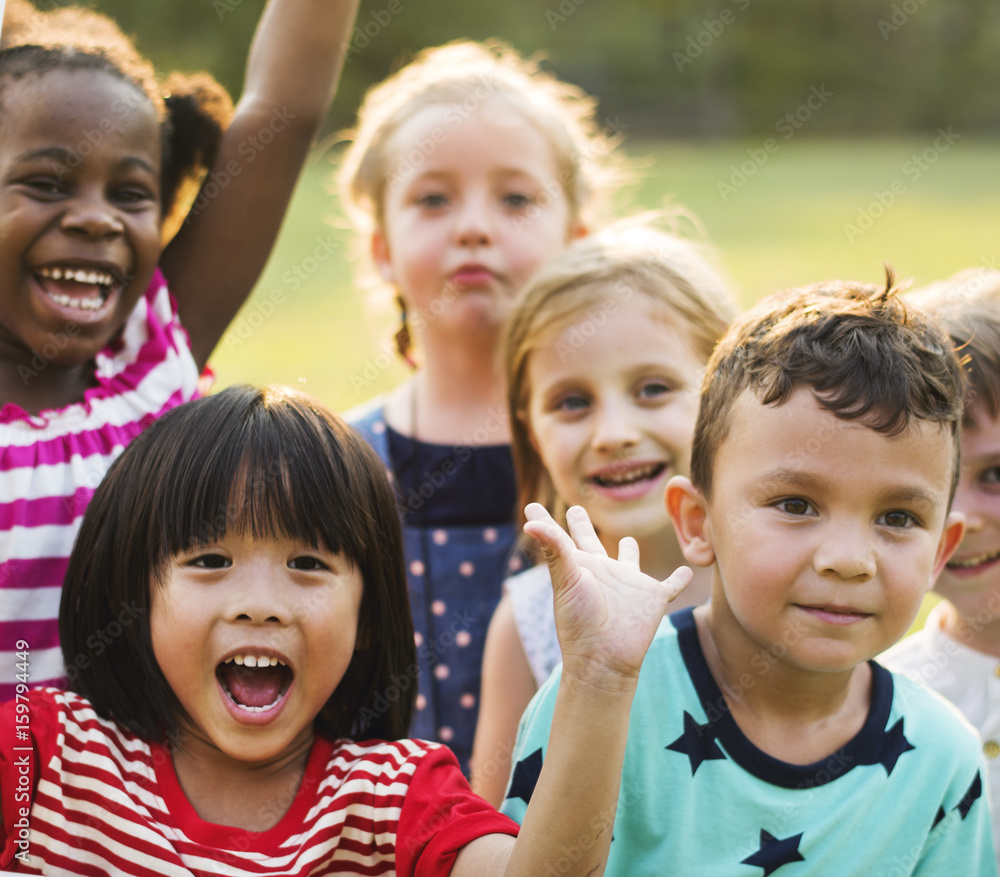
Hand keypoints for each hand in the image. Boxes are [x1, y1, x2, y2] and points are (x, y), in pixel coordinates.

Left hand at [523, 503, 691, 687]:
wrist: (604, 658)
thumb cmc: (579, 621)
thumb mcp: (565, 579)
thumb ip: (553, 548)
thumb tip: (529, 522)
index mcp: (579, 567)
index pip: (559, 538)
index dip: (545, 522)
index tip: (531, 507)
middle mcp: (602, 572)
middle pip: (591, 542)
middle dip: (582, 526)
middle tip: (575, 510)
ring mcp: (628, 584)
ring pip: (630, 561)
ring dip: (631, 551)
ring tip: (630, 540)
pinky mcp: (653, 598)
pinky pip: (671, 585)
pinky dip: (680, 579)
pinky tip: (687, 571)